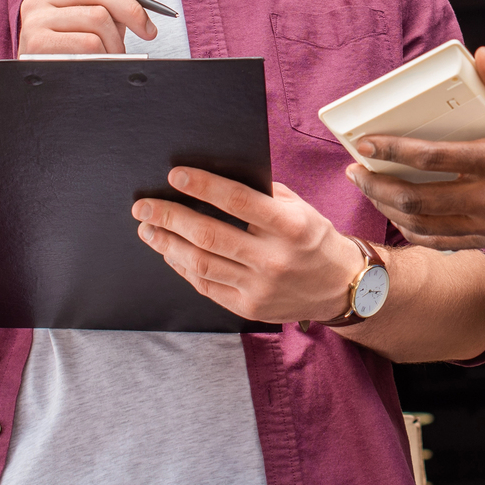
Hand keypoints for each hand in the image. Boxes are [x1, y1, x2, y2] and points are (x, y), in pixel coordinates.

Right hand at [18, 0, 155, 54]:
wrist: (50, 89)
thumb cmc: (74, 54)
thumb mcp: (95, 20)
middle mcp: (39, 0)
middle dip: (132, 10)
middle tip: (147, 30)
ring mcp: (35, 20)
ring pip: (97, 16)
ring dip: (117, 41)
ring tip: (116, 54)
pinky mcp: (37, 42)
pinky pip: (88, 41)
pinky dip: (105, 54)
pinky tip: (102, 62)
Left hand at [133, 168, 363, 322]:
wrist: (341, 287)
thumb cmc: (314, 239)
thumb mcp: (299, 208)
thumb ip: (262, 194)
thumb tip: (214, 177)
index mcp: (289, 226)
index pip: (236, 200)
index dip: (202, 186)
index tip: (174, 176)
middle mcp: (274, 258)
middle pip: (208, 235)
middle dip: (169, 218)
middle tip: (143, 206)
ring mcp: (260, 287)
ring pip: (200, 263)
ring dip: (167, 244)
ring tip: (148, 229)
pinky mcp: (249, 307)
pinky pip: (206, 285)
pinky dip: (182, 267)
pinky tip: (170, 253)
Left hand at [348, 47, 484, 251]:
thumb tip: (482, 55)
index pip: (431, 157)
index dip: (392, 150)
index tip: (365, 143)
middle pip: (416, 197)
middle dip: (377, 184)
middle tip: (355, 170)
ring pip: (423, 224)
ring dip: (389, 208)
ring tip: (370, 190)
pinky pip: (443, 242)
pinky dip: (415, 231)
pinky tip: (401, 217)